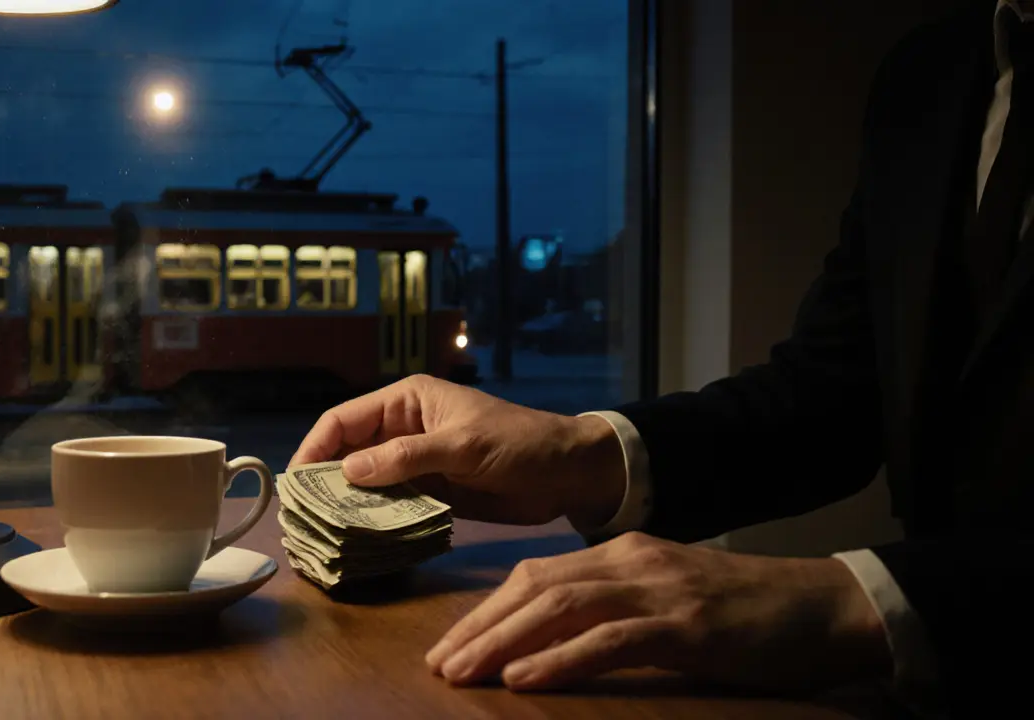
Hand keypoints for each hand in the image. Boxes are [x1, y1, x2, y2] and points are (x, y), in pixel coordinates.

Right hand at [290, 375, 623, 525]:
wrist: (568, 473)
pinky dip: (371, 520)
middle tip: (300, 518)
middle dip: (322, 481)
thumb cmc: (521, 443)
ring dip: (343, 505)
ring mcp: (413, 462)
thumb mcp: (464, 445)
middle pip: (346, 452)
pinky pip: (388, 504)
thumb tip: (347, 471)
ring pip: (363, 482)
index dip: (314, 449)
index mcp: (407, 401)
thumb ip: (408, 457)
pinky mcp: (428, 491)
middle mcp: (402, 428)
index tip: (295, 484)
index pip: (343, 420)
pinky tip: (356, 540)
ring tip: (318, 535)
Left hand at [426, 532, 890, 691]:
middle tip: (439, 665)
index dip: (486, 610)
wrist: (823, 605)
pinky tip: (523, 679)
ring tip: (463, 673)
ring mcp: (657, 589)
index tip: (449, 645)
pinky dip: (560, 659)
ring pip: (560, 608)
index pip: (534, 575)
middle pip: (533, 587)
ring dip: (503, 642)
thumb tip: (550, 641)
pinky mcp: (684, 625)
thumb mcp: (667, 597)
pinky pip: (609, 640)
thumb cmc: (744, 611)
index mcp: (621, 552)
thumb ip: (613, 607)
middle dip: (480, 627)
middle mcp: (629, 561)